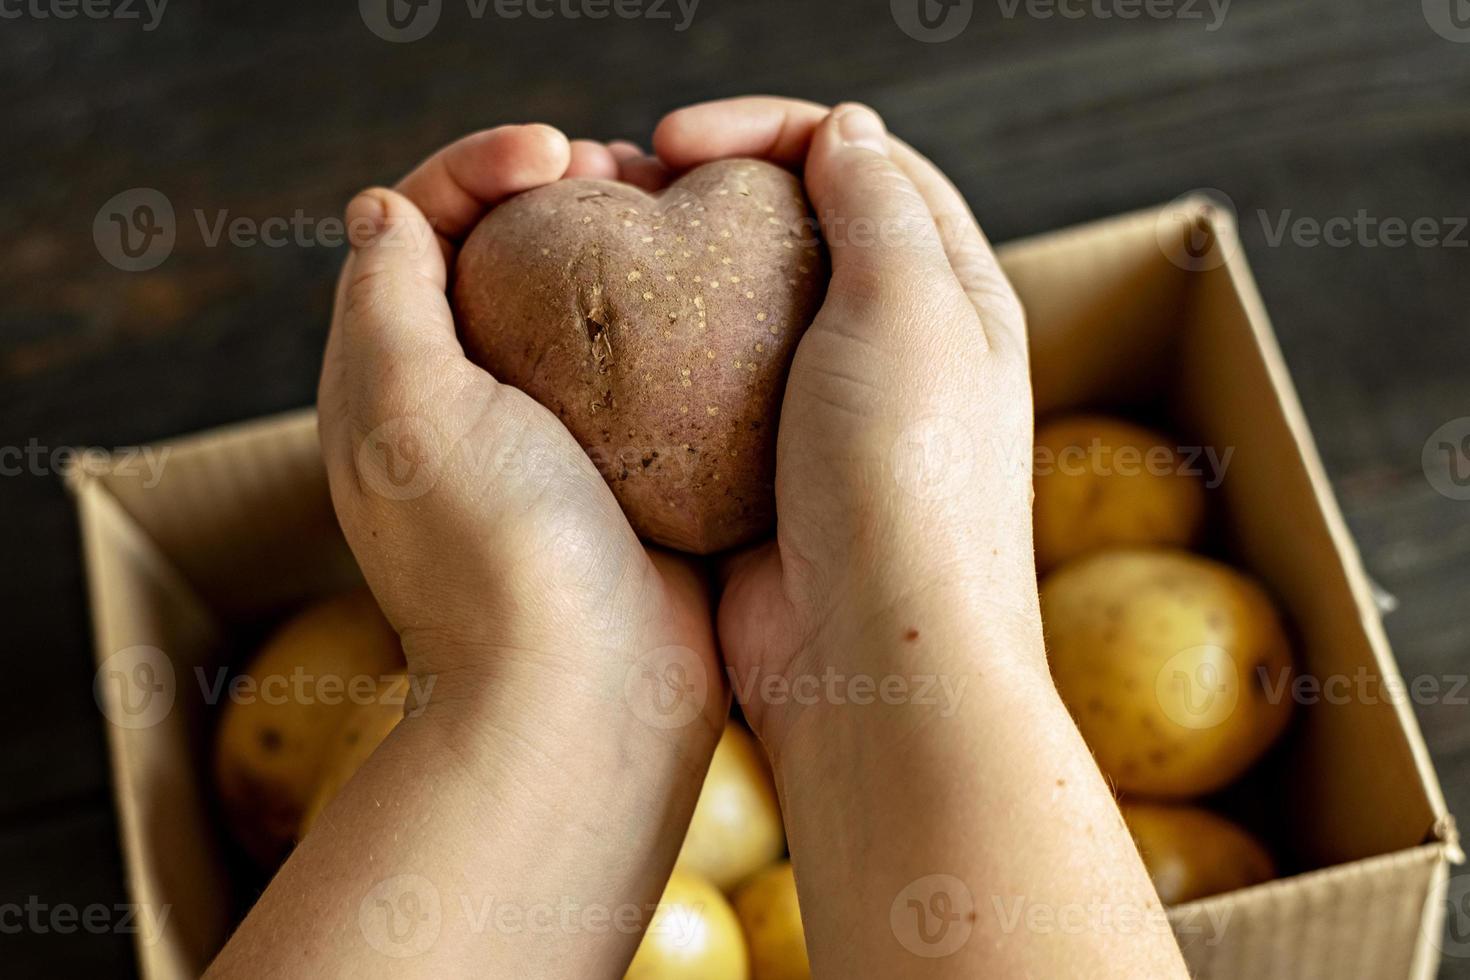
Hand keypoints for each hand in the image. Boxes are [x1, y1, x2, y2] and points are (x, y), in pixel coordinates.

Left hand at [317, 125, 723, 744]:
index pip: (422, 225)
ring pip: (584, 305)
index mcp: (397, 378)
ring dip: (623, 245)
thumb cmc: (494, 558)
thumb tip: (384, 207)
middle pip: (505, 253)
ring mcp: (555, 438)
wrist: (588, 698)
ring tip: (671, 210)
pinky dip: (677, 318)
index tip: (556, 154)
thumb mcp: (410, 411)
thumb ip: (387, 296)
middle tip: (619, 169)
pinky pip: (650, 368)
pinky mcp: (629, 469)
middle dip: (557, 190)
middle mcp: (467, 401)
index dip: (479, 166)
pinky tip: (720, 296)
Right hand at [653, 98, 1041, 746]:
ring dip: (671, 276)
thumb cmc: (908, 479)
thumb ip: (876, 204)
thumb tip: (844, 130)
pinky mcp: (754, 478)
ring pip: (732, 313)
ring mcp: (816, 418)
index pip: (864, 165)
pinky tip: (600, 354)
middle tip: (626, 188)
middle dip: (709, 193)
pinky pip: (693, 397)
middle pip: (792, 231)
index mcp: (948, 295)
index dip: (773, 128)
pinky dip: (649, 366)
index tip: (679, 140)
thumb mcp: (909, 306)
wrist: (871, 658)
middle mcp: (888, 350)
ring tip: (600, 256)